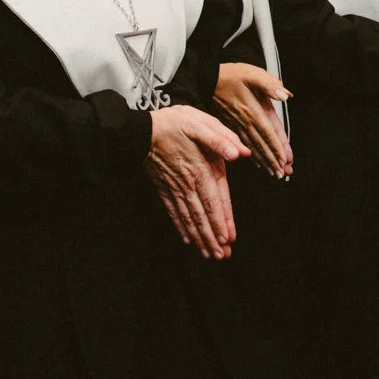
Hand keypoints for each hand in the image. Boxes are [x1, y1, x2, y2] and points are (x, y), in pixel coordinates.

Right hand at [146, 105, 244, 259]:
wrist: (139, 129)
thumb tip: (239, 153)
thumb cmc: (172, 123)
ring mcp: (174, 187)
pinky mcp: (163, 188)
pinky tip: (186, 239)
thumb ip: (220, 138)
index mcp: (200, 168)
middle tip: (221, 256)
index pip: (214, 200)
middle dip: (212, 237)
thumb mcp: (199, 123)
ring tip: (208, 254)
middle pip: (202, 215)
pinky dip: (180, 227)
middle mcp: (188, 183)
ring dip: (199, 237)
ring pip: (188, 217)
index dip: (221, 220)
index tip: (228, 239)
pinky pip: (173, 211)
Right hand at [211, 62, 292, 179]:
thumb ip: (269, 84)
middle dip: (273, 160)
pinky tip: (257, 163)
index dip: (278, 148)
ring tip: (273, 173)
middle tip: (283, 174)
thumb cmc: (229, 74)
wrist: (206, 77)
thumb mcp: (251, 73)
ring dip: (264, 161)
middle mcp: (245, 121)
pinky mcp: (230, 125)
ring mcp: (236, 125)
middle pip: (262, 144)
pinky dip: (251, 154)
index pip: (268, 133)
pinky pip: (243, 143)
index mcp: (252, 110)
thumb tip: (285, 96)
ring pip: (253, 147)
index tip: (286, 161)